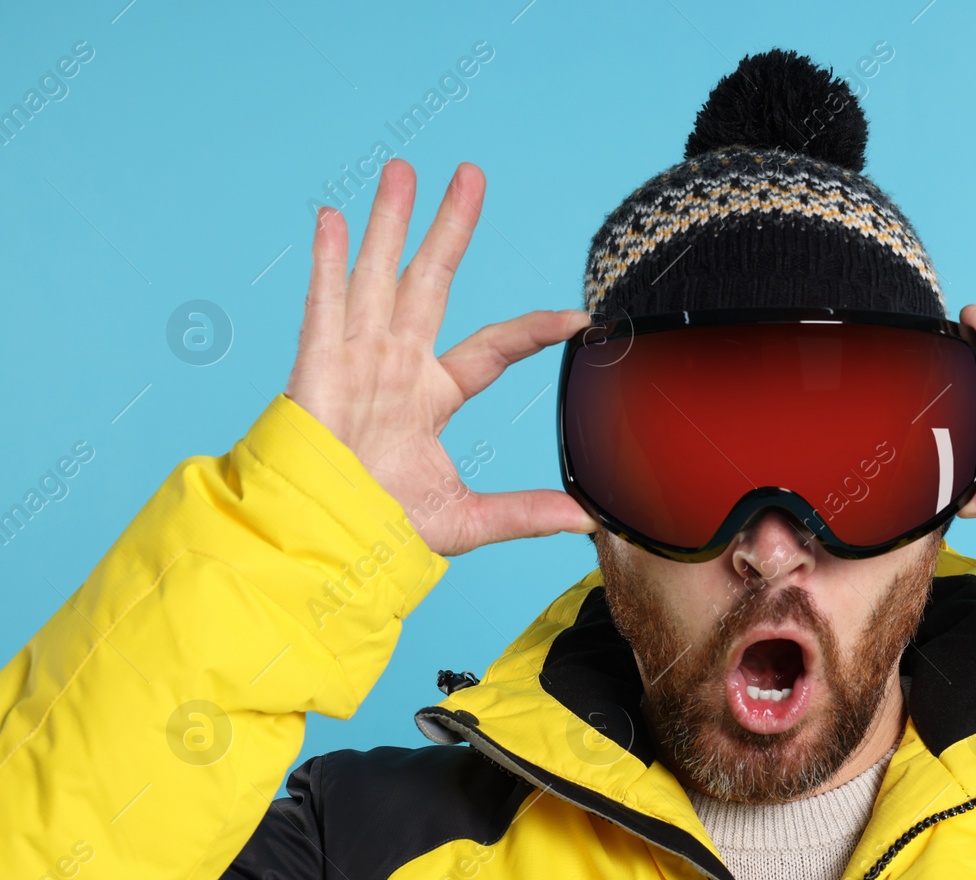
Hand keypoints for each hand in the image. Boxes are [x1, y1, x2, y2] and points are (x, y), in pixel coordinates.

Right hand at [285, 159, 597, 555]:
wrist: (324, 541)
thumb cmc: (380, 527)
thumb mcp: (467, 519)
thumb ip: (525, 513)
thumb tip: (586, 520)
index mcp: (431, 395)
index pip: (492, 349)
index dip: (531, 331)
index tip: (576, 317)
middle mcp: (396, 365)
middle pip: (430, 281)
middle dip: (449, 227)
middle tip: (470, 175)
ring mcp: (356, 359)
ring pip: (377, 275)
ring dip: (390, 221)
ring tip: (404, 169)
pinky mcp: (317, 366)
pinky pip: (323, 304)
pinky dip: (326, 260)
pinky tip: (332, 217)